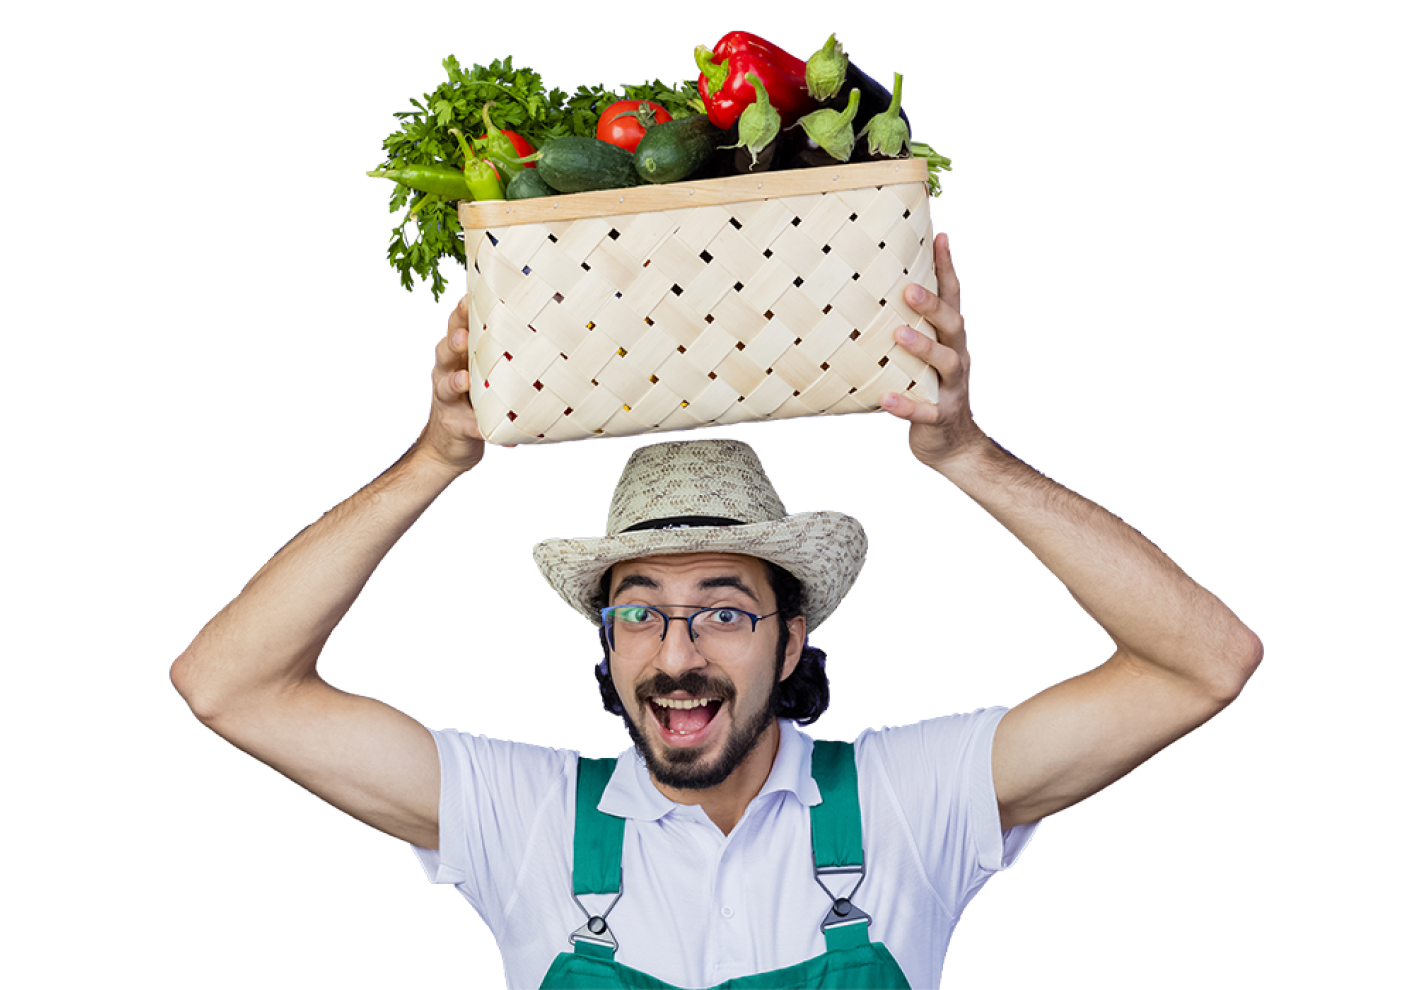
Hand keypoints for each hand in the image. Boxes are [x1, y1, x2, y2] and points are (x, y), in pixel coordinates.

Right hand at [410, 296, 487, 476]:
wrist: (450, 445)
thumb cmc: (475, 398)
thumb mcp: (485, 371)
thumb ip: (501, 354)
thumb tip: (544, 329)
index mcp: (458, 355)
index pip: (456, 328)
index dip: (460, 314)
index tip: (469, 297)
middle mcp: (446, 373)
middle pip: (445, 352)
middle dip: (454, 342)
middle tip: (463, 336)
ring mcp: (447, 400)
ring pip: (446, 386)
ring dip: (455, 381)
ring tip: (464, 379)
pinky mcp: (455, 425)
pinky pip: (467, 424)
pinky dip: (476, 425)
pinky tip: (483, 426)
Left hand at [881, 233, 982, 470]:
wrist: (953, 447)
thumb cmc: (929, 392)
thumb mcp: (925, 359)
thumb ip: (912, 330)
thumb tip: (878, 296)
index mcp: (952, 342)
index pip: (953, 299)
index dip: (947, 269)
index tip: (939, 237)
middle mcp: (957, 359)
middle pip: (953, 326)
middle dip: (933, 306)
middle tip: (909, 290)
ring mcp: (952, 389)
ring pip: (946, 364)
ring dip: (923, 347)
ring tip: (898, 334)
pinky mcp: (940, 417)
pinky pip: (926, 410)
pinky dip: (907, 405)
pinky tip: (886, 399)